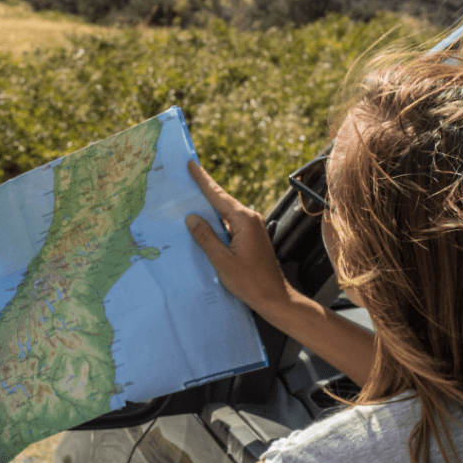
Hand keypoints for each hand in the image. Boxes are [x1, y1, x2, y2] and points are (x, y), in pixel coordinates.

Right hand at [185, 160, 291, 317]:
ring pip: (226, 212)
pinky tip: (205, 223)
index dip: (203, 180)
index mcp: (244, 220)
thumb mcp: (222, 260)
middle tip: (187, 176)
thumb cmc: (250, 281)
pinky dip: (217, 220)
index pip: (218, 195)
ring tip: (191, 198)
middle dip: (204, 189)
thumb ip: (206, 237)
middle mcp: (251, 219)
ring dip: (209, 206)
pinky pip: (230, 223)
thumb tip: (192, 218)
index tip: (192, 165)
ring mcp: (253, 227)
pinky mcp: (252, 236)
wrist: (274, 297)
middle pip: (222, 200)